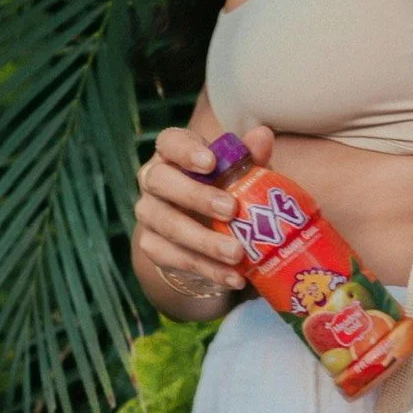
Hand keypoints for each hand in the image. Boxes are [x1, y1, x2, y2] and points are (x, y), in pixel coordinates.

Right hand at [134, 123, 274, 291]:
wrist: (202, 230)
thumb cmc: (223, 188)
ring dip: (205, 242)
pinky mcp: (152, 245)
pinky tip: (233, 276)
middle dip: (196, 197)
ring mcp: (149, 214)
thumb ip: (249, 156)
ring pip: (168, 226)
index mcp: (172, 153)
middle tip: (231, 210)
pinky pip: (175, 258)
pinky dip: (207, 269)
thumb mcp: (239, 172)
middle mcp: (153, 180)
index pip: (170, 142)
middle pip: (162, 182)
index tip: (211, 163)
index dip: (186, 151)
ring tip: (238, 253)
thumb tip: (263, 136)